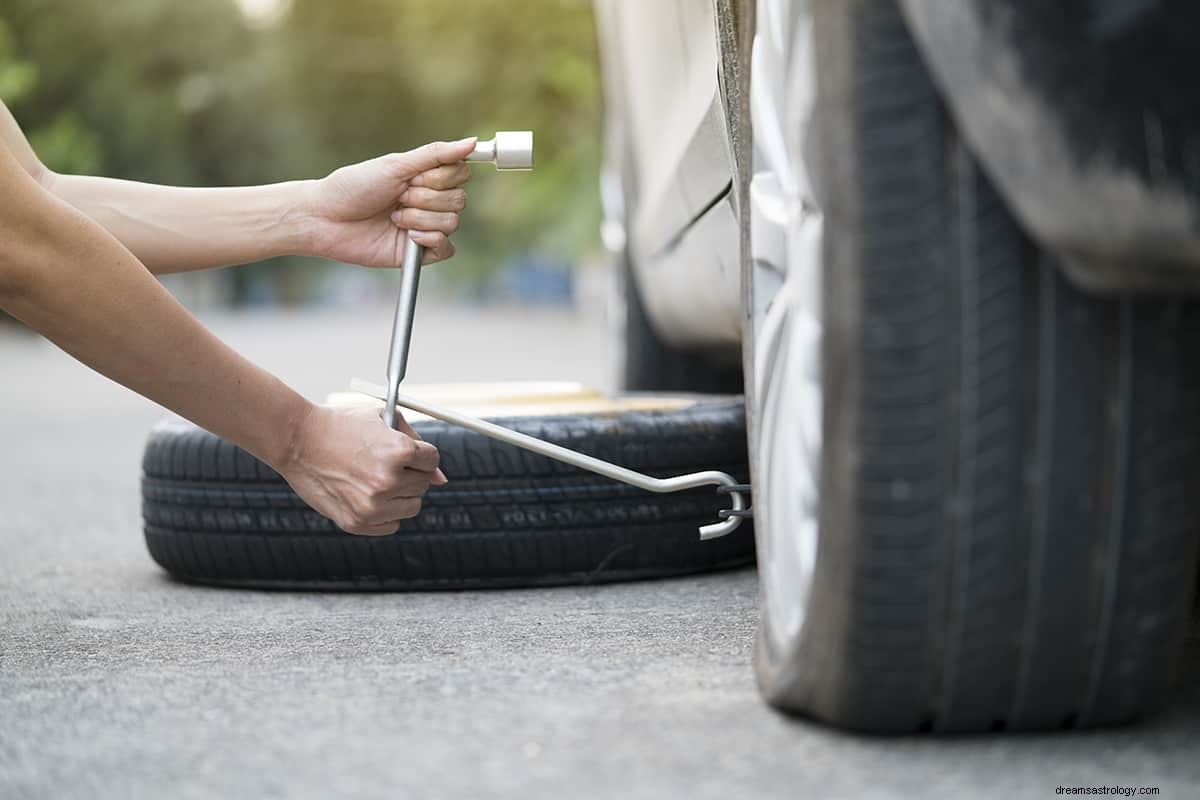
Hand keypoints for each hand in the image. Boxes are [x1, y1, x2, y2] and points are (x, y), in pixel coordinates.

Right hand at [277, 405, 447, 535]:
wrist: (296, 440)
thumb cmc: (341, 425)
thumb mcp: (382, 419)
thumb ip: (416, 444)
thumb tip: (442, 479)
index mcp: (399, 451)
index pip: (432, 460)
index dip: (418, 453)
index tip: (400, 451)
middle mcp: (389, 480)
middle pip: (423, 484)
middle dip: (409, 472)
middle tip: (380, 462)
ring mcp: (373, 505)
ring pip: (411, 506)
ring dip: (399, 494)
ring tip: (372, 477)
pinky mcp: (357, 523)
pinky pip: (391, 524)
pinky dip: (384, 512)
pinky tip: (364, 493)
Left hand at [305, 138, 475, 266]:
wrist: (327, 219)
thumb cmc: (354, 187)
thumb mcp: (395, 165)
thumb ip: (436, 155)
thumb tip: (473, 142)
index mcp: (425, 177)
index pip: (461, 174)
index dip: (440, 177)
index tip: (413, 177)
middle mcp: (429, 201)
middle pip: (459, 200)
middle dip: (426, 198)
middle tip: (397, 197)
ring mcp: (426, 227)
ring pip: (452, 223)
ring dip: (420, 218)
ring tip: (393, 216)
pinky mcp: (420, 253)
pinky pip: (446, 248)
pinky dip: (430, 240)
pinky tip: (407, 235)